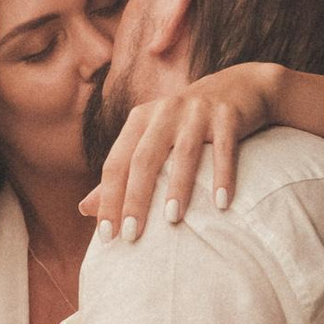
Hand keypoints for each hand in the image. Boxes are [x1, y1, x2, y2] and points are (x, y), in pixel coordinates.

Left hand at [82, 59, 284, 240]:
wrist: (239, 87)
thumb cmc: (187, 124)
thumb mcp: (152, 140)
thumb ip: (121, 174)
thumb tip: (84, 209)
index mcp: (140, 119)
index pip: (116, 163)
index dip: (108, 199)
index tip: (107, 236)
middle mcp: (164, 112)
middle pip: (143, 159)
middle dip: (135, 199)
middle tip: (131, 236)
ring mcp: (197, 111)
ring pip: (183, 153)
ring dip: (177, 187)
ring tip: (172, 220)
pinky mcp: (228, 115)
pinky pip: (224, 149)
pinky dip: (223, 176)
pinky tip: (221, 204)